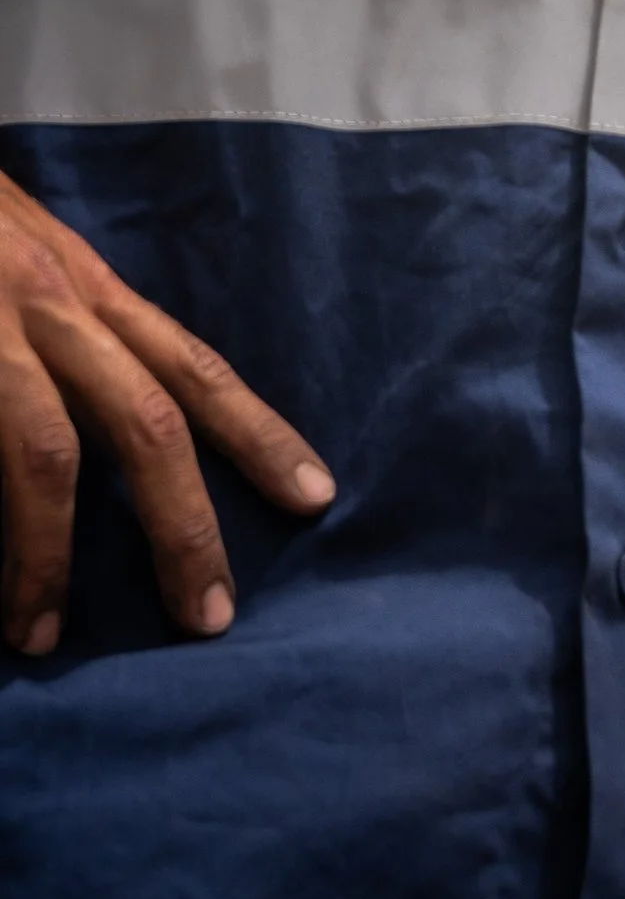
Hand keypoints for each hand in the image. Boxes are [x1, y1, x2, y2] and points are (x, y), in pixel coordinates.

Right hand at [0, 166, 331, 653]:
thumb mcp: (35, 265)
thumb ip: (76, 341)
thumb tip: (127, 436)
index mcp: (90, 289)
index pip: (194, 366)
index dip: (257, 432)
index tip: (316, 498)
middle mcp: (55, 303)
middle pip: (146, 420)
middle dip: (183, 524)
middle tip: (210, 618)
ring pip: (46, 450)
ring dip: (45, 553)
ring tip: (39, 634)